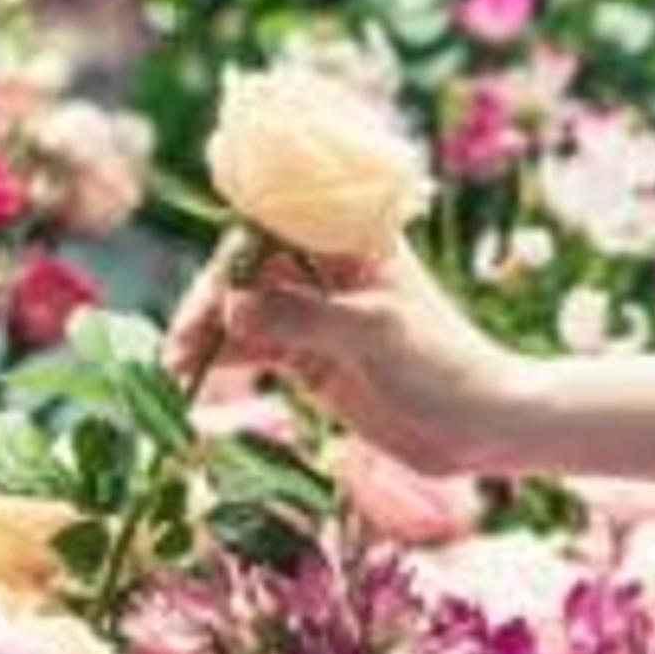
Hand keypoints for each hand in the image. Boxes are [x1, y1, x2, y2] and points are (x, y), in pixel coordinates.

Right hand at [165, 236, 531, 477]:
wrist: (479, 427)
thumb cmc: (443, 366)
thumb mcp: (375, 335)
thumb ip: (303, 318)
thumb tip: (232, 306)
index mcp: (354, 240)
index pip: (274, 226)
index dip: (232, 254)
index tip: (208, 295)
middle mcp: (330, 269)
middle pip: (248, 268)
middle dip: (210, 301)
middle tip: (181, 346)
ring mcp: (318, 313)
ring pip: (245, 310)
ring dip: (208, 334)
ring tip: (175, 367)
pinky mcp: (310, 356)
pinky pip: (253, 347)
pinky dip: (222, 358)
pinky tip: (194, 375)